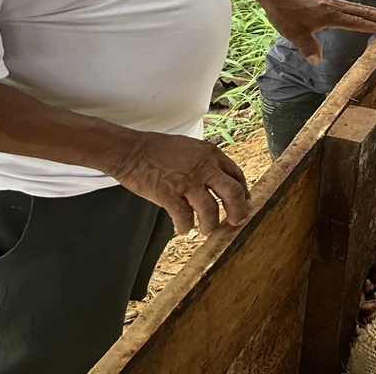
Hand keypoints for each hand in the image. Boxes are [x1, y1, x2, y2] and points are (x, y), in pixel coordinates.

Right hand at [109, 132, 250, 235]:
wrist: (132, 151)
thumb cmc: (159, 149)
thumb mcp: (191, 148)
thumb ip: (207, 163)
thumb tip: (221, 183)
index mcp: (210, 154)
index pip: (237, 175)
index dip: (243, 193)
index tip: (243, 203)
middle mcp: (203, 167)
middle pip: (233, 193)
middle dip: (238, 212)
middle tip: (236, 222)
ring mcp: (187, 182)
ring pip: (211, 211)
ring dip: (210, 225)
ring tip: (205, 229)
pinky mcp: (170, 195)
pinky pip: (185, 218)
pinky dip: (184, 226)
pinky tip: (181, 228)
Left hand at [258, 0, 375, 64]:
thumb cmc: (285, 13)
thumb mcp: (295, 34)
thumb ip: (308, 47)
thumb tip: (317, 61)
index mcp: (330, 15)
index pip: (357, 22)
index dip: (374, 26)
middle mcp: (335, 6)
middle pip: (364, 11)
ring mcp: (332, 2)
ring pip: (359, 7)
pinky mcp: (327, 1)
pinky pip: (350, 6)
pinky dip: (363, 10)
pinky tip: (366, 13)